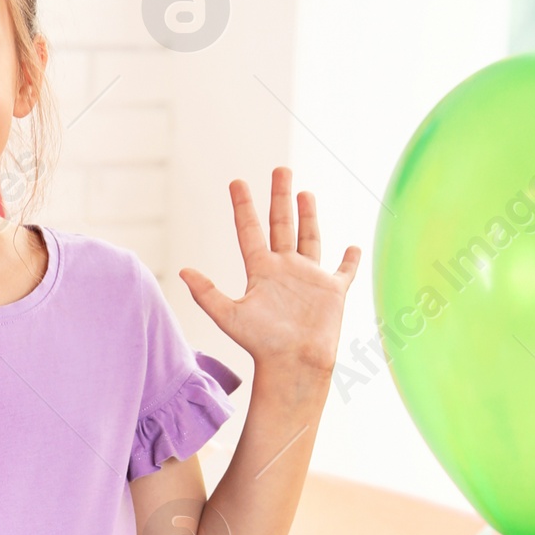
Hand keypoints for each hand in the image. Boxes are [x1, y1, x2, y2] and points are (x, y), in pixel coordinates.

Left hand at [178, 169, 359, 383]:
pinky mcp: (332, 291)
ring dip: (307, 216)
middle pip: (281, 224)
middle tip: (280, 169)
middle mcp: (284, 270)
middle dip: (280, 196)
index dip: (243, 206)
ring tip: (305, 192)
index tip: (236, 181)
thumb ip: (207, 293)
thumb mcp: (230, 316)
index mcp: (260, 271)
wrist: (294, 365)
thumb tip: (182, 271)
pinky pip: (344, 271)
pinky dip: (350, 260)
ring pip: (309, 238)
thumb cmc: (262, 344)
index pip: (250, 230)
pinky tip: (353, 246)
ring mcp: (309, 279)